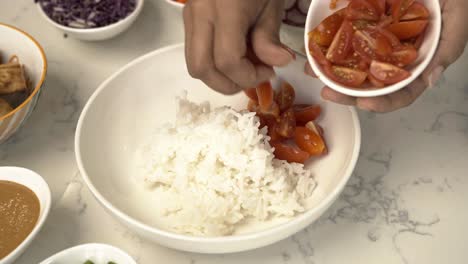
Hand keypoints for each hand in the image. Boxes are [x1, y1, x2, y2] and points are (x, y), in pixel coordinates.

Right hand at [183, 0, 294, 94]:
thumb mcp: (272, 3)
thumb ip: (270, 37)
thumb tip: (277, 63)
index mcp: (226, 9)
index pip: (228, 60)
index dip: (248, 76)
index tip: (268, 72)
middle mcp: (201, 14)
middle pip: (201, 68)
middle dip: (227, 84)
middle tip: (252, 78)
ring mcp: (190, 15)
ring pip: (193, 63)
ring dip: (218, 76)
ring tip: (244, 68)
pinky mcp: (189, 17)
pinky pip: (194, 51)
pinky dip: (213, 63)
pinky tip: (234, 54)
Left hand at [305, 0, 467, 112]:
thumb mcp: (458, 20)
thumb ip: (448, 49)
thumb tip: (430, 80)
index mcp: (417, 63)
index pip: (401, 93)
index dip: (383, 103)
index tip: (364, 104)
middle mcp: (395, 57)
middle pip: (370, 83)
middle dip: (347, 93)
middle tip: (328, 93)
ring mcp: (379, 41)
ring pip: (354, 63)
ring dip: (332, 71)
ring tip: (313, 72)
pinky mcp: (366, 24)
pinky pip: (346, 37)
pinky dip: (330, 44)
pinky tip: (316, 48)